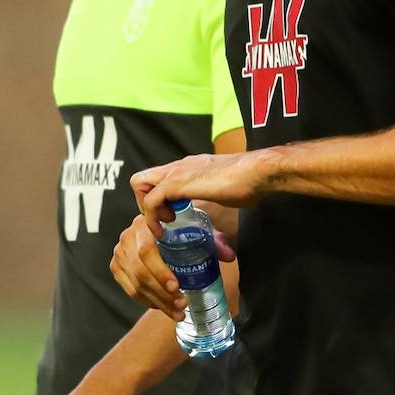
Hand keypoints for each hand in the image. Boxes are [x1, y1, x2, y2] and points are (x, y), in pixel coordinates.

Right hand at [110, 212, 235, 320]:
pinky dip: (147, 301)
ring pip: (136, 284)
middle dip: (162, 293)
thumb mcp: (197, 229)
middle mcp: (127, 236)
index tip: (176, 288)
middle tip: (182, 305)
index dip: (160, 271)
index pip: (147, 250)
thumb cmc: (180, 229)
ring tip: (177, 312)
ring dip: (158, 302)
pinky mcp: (116, 266)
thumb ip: (213, 240)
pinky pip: (130, 290)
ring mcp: (119, 252)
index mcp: (145, 223)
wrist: (157, 225)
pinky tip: (163, 306)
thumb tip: (230, 255)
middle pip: (140, 272)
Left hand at [130, 151, 268, 236]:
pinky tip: (167, 228)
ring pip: (139, 184)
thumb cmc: (247, 182)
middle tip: (163, 219)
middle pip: (141, 178)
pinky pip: (150, 200)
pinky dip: (152, 217)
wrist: (255, 172)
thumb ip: (213, 198)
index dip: (157, 199)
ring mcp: (176, 172)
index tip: (169, 216)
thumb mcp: (222, 191)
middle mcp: (177, 167)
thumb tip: (219, 218)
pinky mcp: (178, 183)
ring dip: (146, 208)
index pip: (157, 177)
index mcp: (187, 167)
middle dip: (144, 203)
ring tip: (165, 223)